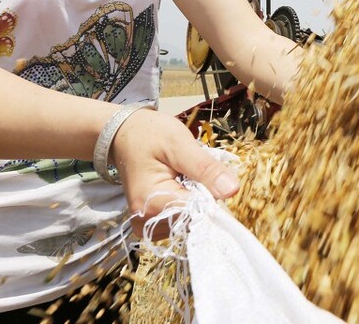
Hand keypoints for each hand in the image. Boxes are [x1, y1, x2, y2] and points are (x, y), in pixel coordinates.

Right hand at [109, 107, 239, 232]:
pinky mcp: (152, 222)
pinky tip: (180, 184)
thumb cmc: (150, 135)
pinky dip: (188, 201)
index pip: (197, 213)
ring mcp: (147, 224)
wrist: (125, 134)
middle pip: (194, 218)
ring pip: (190, 219)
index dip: (212, 195)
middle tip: (191, 169)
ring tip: (183, 174)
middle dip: (203, 195)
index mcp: (150, 204)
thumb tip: (233, 190)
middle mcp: (145, 221)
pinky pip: (181, 218)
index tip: (212, 175)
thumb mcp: (180, 144)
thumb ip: (205, 168)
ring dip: (196, 197)